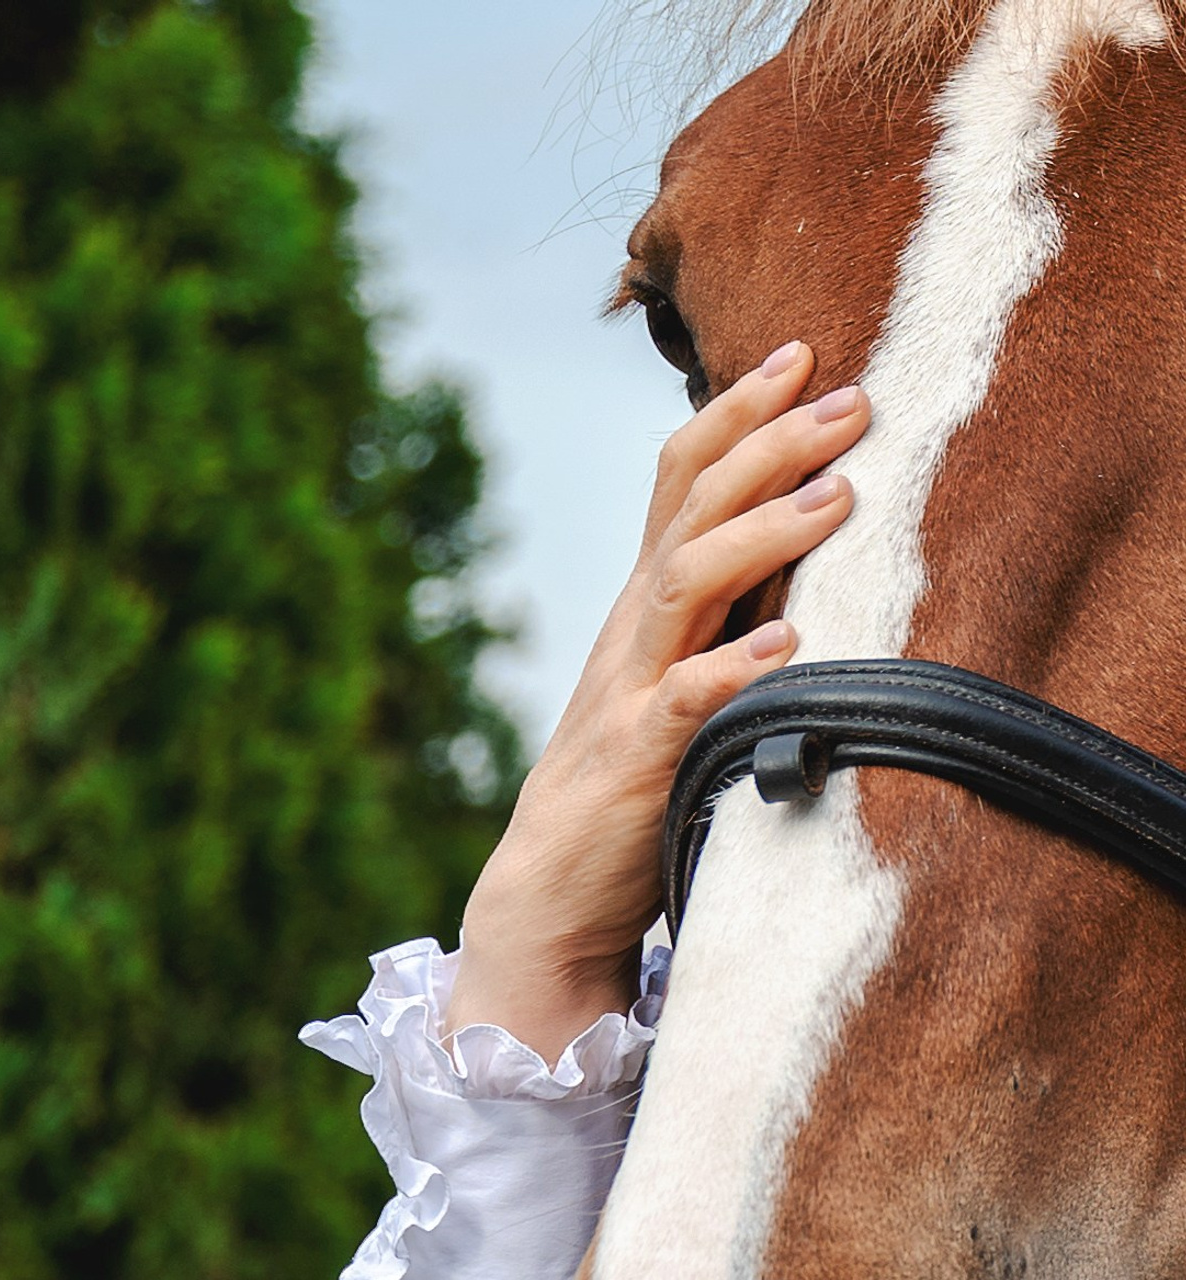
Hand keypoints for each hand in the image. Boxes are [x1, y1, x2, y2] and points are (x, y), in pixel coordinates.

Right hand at [445, 342, 869, 1063]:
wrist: (551, 883)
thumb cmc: (633, 769)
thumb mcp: (673, 669)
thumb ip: (721, 609)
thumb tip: (808, 548)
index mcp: (647, 599)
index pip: (684, 477)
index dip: (737, 409)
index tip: (803, 352)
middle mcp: (635, 625)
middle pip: (692, 507)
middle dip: (769, 442)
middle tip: (850, 397)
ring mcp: (630, 687)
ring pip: (687, 583)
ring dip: (762, 533)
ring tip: (839, 496)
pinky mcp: (636, 759)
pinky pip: (682, 703)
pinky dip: (729, 669)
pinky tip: (785, 648)